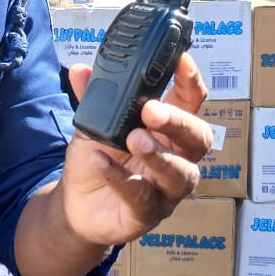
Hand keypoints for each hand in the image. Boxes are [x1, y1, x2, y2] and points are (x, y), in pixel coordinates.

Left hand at [58, 52, 211, 244]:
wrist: (77, 204)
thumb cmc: (98, 158)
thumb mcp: (93, 124)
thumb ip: (93, 98)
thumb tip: (80, 70)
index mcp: (167, 129)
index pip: (191, 101)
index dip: (191, 81)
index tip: (182, 61)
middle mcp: (177, 157)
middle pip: (197, 138)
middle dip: (178, 121)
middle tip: (152, 111)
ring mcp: (166, 189)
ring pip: (179, 172)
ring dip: (158, 153)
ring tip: (134, 139)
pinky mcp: (148, 214)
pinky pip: (142, 198)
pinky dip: (121, 178)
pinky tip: (102, 161)